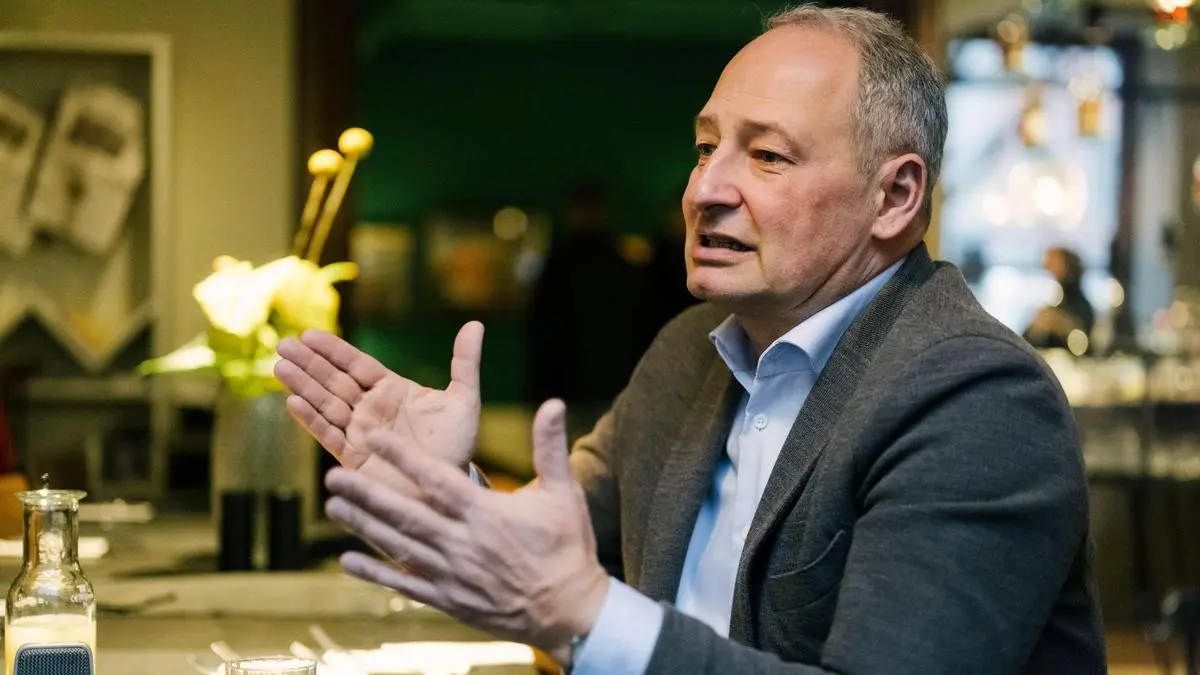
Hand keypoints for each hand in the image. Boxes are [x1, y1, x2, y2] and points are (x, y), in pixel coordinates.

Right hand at [274, 322, 482, 471]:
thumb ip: (464, 363)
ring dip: (303, 385)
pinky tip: (293, 402)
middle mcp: (371, 409)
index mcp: (392, 390)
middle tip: (283, 345)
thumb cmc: (457, 445)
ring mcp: (360, 432)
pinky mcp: (354, 458)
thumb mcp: (464, 401)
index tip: (309, 334)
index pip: (357, 365)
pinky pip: (329, 434)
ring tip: (281, 366)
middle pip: (334, 380)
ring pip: (326, 403)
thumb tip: (475, 325)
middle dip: (309, 363)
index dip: (334, 350)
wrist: (449, 490)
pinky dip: (311, 419)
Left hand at [324, 399, 608, 666]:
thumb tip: (552, 403)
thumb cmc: (568, 548)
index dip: (404, 458)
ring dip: (363, 526)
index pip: (437, 480)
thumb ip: (549, 447)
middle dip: (367, 494)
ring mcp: (452, 574)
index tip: (375, 439)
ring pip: (398, 547)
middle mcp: (463, 543)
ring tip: (333, 506)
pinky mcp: (449, 599)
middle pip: (406, 514)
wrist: (569, 611)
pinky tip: (348, 560)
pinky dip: (375, 573)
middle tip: (334, 475)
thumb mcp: (564, 493)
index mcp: (487, 513)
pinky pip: (405, 585)